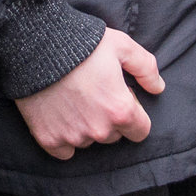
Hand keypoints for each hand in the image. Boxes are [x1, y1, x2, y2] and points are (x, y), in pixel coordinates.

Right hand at [16, 28, 164, 159]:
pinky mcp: (48, 139)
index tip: (121, 97)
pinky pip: (65, 151)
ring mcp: (72, 137)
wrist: (37, 46)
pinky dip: (64, 137)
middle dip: (110, 118)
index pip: (141, 131)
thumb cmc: (83, 44)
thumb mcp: (122, 46)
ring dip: (87, 126)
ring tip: (75, 98)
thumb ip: (146, 68)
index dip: (133, 113)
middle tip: (96, 93)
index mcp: (120, 111)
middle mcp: (98, 130)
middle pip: (114, 136)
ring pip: (89, 140)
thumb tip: (158, 88)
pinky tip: (61, 115)